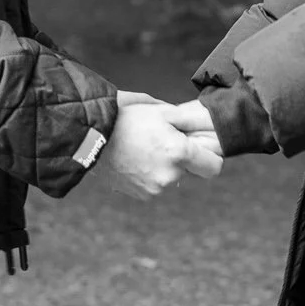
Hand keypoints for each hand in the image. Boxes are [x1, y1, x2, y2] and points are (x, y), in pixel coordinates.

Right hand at [105, 93, 223, 196]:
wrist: (90, 137)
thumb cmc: (126, 118)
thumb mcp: (161, 110)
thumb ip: (189, 121)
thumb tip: (207, 126)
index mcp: (179, 153)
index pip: (214, 167)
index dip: (208, 157)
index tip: (198, 149)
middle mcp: (170, 175)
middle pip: (190, 171)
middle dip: (182, 159)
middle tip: (162, 142)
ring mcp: (155, 188)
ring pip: (171, 178)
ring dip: (164, 167)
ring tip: (144, 149)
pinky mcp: (141, 195)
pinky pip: (155, 185)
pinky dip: (149, 175)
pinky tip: (135, 160)